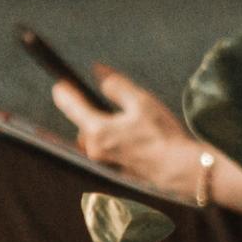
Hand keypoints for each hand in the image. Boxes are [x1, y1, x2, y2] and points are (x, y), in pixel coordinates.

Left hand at [55, 67, 213, 202]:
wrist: (178, 170)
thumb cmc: (161, 136)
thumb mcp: (140, 101)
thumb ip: (115, 85)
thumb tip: (98, 71)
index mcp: (97, 130)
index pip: (69, 105)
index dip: (64, 90)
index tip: (62, 81)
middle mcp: (93, 148)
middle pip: (82, 121)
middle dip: (92, 109)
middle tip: (114, 102)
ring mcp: (102, 162)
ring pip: (95, 135)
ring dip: (104, 125)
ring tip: (130, 121)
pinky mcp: (113, 170)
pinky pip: (106, 148)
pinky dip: (114, 138)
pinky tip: (134, 136)